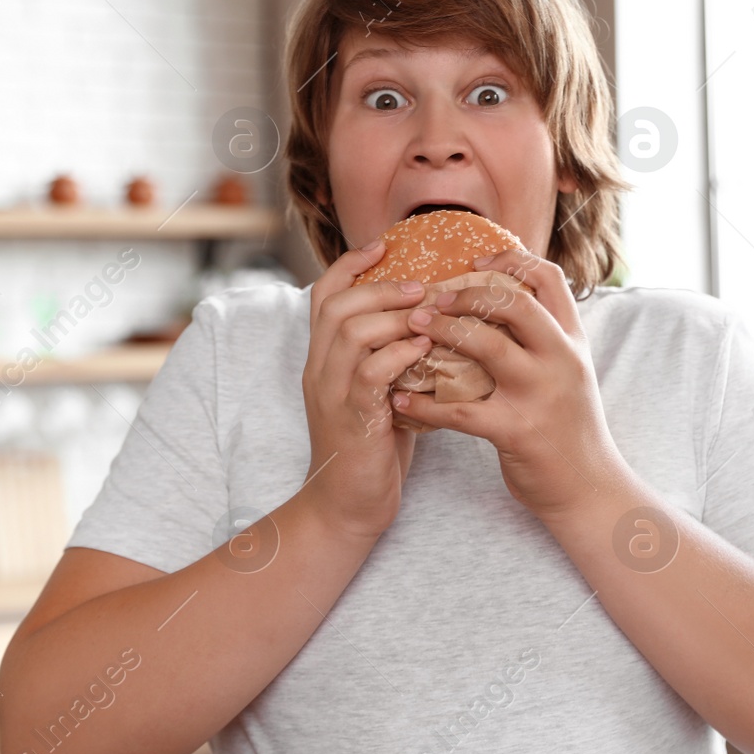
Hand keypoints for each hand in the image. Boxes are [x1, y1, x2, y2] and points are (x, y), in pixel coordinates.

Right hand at [301, 239, 433, 539]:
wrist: (347, 509)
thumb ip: (391, 360)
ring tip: (429, 313)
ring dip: (393, 316)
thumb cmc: (373, 451)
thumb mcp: (378, 395)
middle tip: (421, 284)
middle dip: (380, 285)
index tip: (386, 245)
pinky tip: (425, 350)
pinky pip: (369, 373)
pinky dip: (399, 355)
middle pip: (336, 304)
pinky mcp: (351, 419)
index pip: (324, 295)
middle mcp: (319, 370)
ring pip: (351, 332)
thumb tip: (434, 327)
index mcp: (323, 360)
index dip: (352, 264)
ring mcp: (331, 394)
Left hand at [393, 247, 632, 522]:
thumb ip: (544, 339)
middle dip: (466, 294)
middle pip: (515, 302)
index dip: (510, 260)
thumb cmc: (569, 426)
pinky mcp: (517, 431)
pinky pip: (460, 410)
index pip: (548, 278)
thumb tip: (499, 302)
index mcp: (572, 340)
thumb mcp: (570, 372)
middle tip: (432, 300)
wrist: (587, 487)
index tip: (475, 263)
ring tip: (412, 329)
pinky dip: (424, 403)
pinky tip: (400, 399)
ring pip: (487, 346)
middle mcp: (560, 359)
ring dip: (442, 333)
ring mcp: (540, 394)